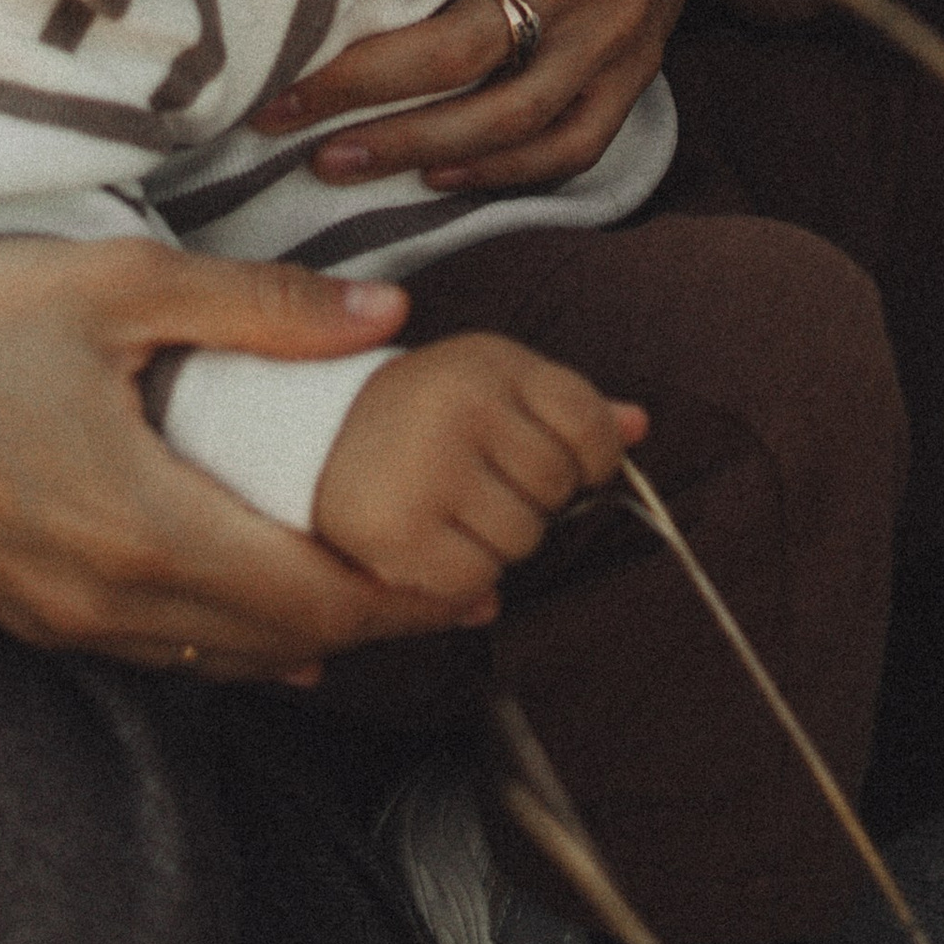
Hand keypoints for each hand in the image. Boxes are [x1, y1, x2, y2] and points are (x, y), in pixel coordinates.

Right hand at [0, 223, 497, 678]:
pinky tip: (266, 613)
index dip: (404, 597)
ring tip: (386, 599)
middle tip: (462, 591)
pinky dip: (227, 635)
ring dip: (304, 634)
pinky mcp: (20, 609)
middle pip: (278, 644)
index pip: (312, 599)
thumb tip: (390, 315)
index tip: (474, 576)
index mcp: (146, 526)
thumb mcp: (123, 285)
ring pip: (214, 655)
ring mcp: (56, 615)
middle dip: (377, 621)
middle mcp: (105, 597)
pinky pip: (153, 646)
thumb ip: (264, 310)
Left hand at [252, 0, 832, 194]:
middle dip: (350, 83)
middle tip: (263, 101)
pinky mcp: (630, 75)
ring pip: (504, 114)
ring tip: (324, 161)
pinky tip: (432, 178)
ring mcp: (610, 34)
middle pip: (452, 47)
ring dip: (409, 146)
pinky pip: (569, 142)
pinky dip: (502, 172)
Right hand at [309, 333, 646, 597]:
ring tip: (451, 509)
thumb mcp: (491, 382)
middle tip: (482, 481)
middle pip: (558, 488)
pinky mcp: (394, 533)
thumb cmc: (417, 411)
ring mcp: (426, 470)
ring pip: (522, 540)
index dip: (594, 456)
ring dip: (497, 541)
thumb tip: (640, 427)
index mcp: (488, 362)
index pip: (591, 423)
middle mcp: (458, 408)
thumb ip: (568, 405)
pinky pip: (475, 581)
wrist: (303, 434)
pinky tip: (430, 543)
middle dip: (534, 497)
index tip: (568, 463)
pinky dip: (462, 578)